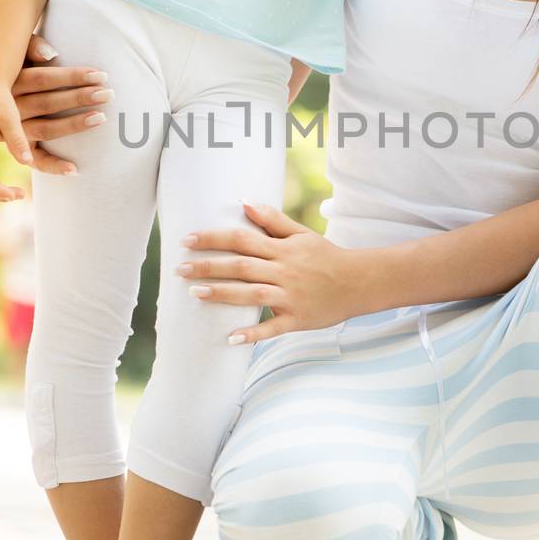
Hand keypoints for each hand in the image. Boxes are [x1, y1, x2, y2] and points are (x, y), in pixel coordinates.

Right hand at [5, 34, 112, 176]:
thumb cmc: (16, 70)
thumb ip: (32, 46)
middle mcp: (10, 109)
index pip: (43, 78)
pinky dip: (55, 167)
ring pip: (46, 129)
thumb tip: (51, 53)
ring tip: (101, 118)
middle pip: (48, 103)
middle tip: (108, 94)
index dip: (72, 76)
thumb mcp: (18, 54)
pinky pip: (37, 162)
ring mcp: (14, 133)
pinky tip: (75, 169)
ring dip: (74, 125)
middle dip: (80, 97)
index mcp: (10, 83)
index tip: (99, 75)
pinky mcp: (20, 151)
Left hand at [175, 202, 360, 344]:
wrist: (359, 282)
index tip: (187, 240)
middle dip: (209, 267)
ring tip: (195, 294)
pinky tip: (231, 338)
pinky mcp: (298, 319)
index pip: (242, 239)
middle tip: (179, 269)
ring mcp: (291, 296)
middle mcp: (284, 271)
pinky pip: (273, 327)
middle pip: (241, 266)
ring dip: (223, 294)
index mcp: (283, 249)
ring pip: (252, 294)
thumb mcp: (301, 234)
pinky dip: (253, 333)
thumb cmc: (326, 256)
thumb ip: (272, 219)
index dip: (213, 238)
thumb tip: (243, 201)